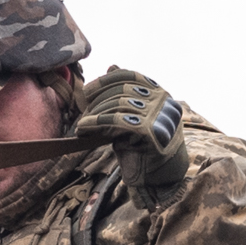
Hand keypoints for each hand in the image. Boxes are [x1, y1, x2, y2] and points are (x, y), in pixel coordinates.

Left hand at [72, 71, 192, 195]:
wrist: (159, 178)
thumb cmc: (145, 147)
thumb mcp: (135, 115)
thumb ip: (126, 93)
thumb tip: (112, 66)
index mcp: (161, 95)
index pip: (131, 77)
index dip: (106, 81)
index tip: (89, 91)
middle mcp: (163, 102)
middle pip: (122, 90)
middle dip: (98, 100)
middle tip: (84, 111)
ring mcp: (159, 116)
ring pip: (118, 105)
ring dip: (94, 114)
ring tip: (82, 125)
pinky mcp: (150, 131)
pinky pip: (115, 120)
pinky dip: (95, 123)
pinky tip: (84, 130)